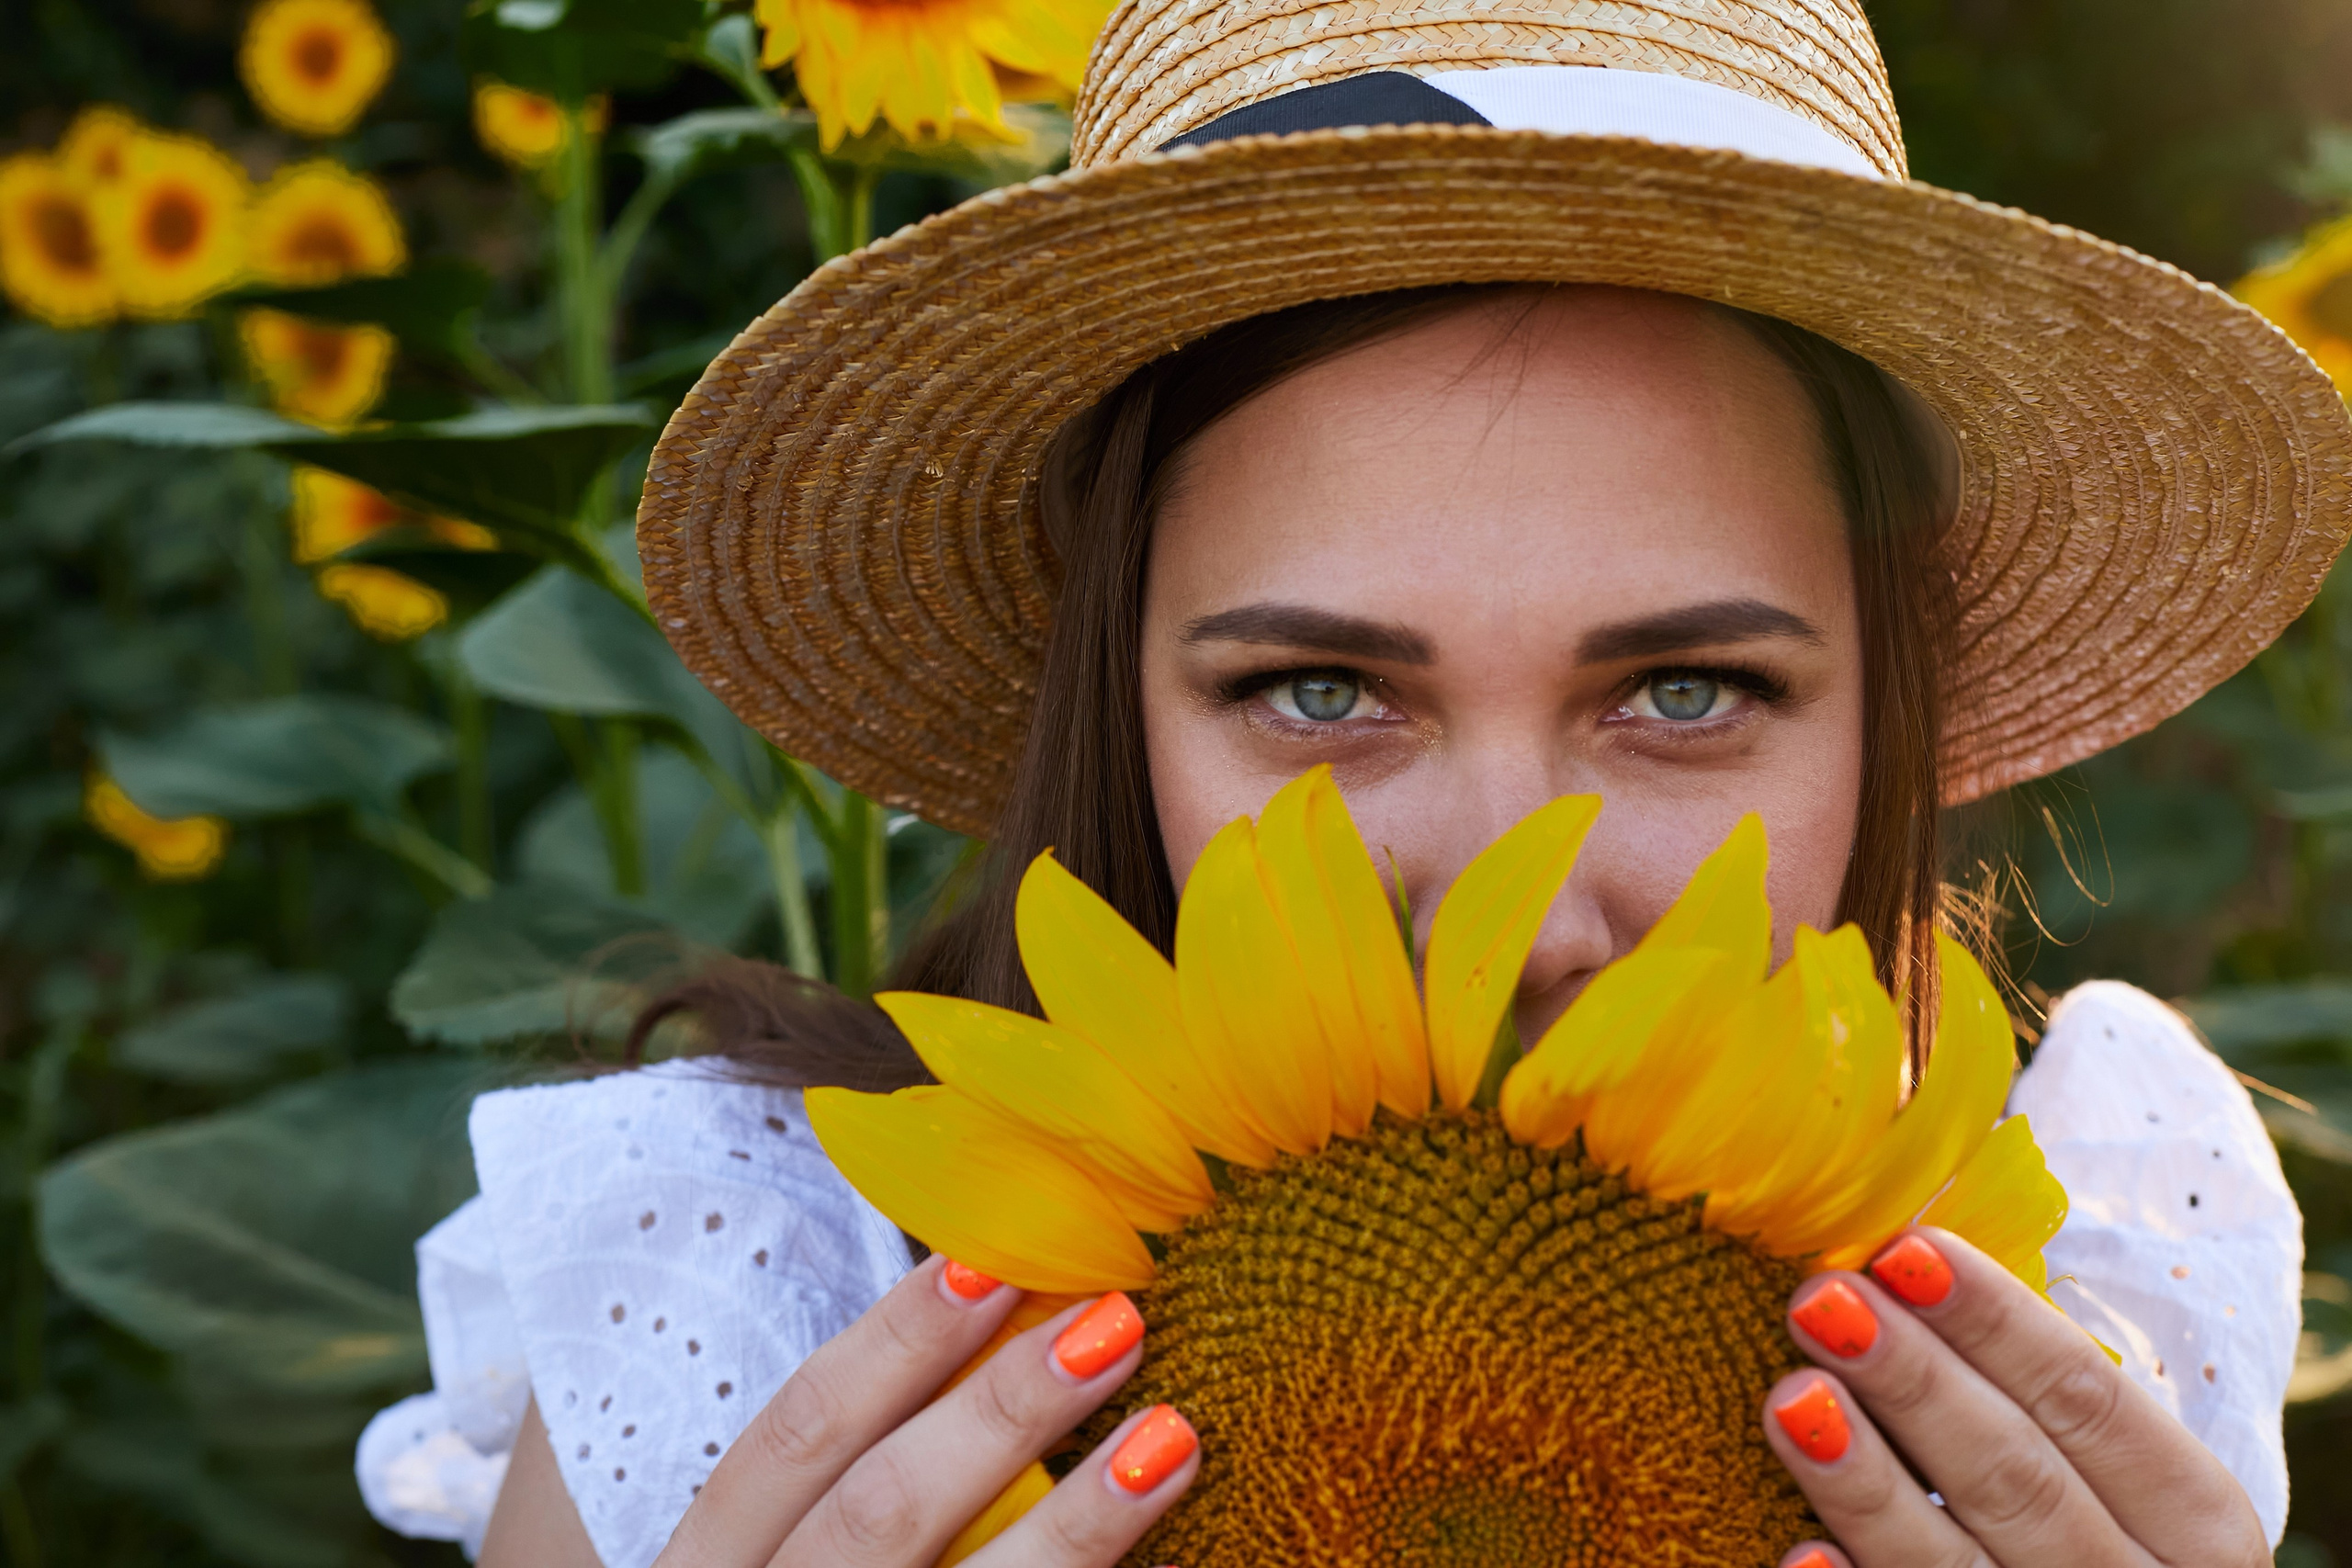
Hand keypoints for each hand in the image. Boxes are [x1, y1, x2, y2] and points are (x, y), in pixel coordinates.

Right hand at [651, 1255, 1198, 1567]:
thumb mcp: (778, 1562)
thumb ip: (854, 1482)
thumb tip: (994, 1317)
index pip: (794, 1437)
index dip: (889, 1346)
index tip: (990, 1262)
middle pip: (878, 1514)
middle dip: (998, 1411)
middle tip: (1113, 1321)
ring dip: (1075, 1522)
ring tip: (1174, 1435)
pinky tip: (1175, 1556)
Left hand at [1762, 1226, 2267, 1567]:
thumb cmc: (2096, 1534)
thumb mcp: (2113, 1480)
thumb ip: (2038, 1401)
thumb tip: (1905, 1271)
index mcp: (2201, 1524)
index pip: (2091, 1401)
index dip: (1997, 1321)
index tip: (1905, 1248)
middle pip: (2018, 1475)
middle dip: (1915, 1381)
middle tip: (1822, 1299)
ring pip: (1952, 1564)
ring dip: (1868, 1484)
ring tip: (1791, 1398)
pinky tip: (1801, 1553)